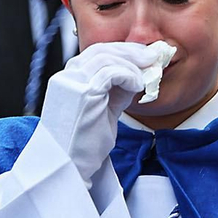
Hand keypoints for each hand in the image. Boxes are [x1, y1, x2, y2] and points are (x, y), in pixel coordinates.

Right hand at [39, 43, 162, 184]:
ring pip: (106, 58)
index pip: (95, 53)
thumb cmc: (84, 144)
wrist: (72, 166)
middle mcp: (66, 77)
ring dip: (131, 65)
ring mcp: (71, 83)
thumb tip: (134, 76)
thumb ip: (113, 92)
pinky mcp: (82, 93)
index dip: (121, 51)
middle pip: (101, 50)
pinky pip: (111, 72)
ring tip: (145, 78)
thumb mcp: (102, 110)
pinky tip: (137, 86)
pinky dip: (129, 76)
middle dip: (130, 52)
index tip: (141, 56)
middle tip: (152, 57)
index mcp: (67, 80)